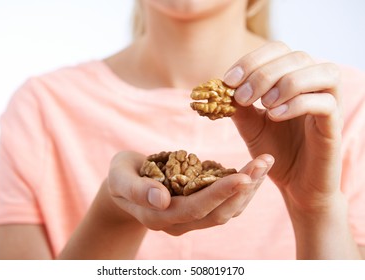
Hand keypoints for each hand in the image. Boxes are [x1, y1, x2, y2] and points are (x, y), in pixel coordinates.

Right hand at [107, 151, 273, 235]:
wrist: (125, 186)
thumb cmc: (121, 176)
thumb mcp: (120, 177)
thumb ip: (136, 189)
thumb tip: (161, 199)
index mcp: (158, 215)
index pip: (194, 209)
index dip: (219, 194)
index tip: (242, 176)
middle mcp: (178, 223)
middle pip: (218, 213)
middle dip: (243, 189)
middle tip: (263, 162)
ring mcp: (190, 219)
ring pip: (226, 212)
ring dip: (248, 189)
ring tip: (264, 163)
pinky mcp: (198, 210)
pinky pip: (225, 205)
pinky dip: (242, 189)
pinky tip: (253, 172)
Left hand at [224, 41, 342, 212]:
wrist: (294, 184)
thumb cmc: (275, 151)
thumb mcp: (251, 125)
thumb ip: (239, 106)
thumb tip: (219, 87)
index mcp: (293, 80)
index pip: (279, 50)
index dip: (252, 60)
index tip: (230, 80)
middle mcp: (315, 86)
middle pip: (298, 57)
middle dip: (264, 73)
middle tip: (243, 97)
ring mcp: (329, 104)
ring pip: (322, 72)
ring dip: (286, 83)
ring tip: (264, 105)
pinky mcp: (334, 125)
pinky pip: (326, 103)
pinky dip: (298, 104)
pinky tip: (275, 116)